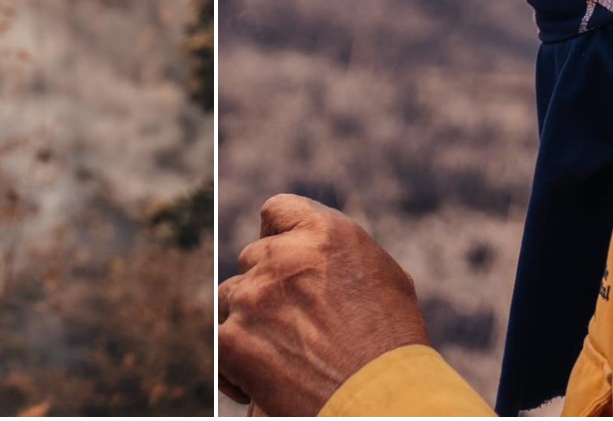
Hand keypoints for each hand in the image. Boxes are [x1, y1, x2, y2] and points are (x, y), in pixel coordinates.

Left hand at [217, 194, 429, 416]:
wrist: (382, 400)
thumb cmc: (392, 345)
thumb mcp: (381, 277)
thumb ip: (336, 255)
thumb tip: (311, 254)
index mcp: (324, 233)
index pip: (277, 212)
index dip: (278, 236)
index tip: (283, 259)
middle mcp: (282, 256)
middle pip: (253, 258)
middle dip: (268, 285)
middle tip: (292, 320)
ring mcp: (253, 296)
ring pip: (232, 297)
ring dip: (249, 318)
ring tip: (282, 352)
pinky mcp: (233, 339)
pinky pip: (220, 339)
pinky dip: (234, 361)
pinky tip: (257, 379)